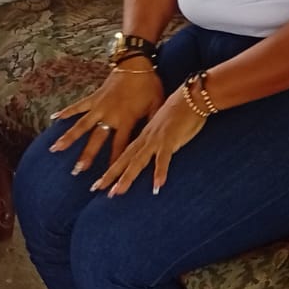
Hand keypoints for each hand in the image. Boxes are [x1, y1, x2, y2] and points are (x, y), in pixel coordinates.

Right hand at [49, 67, 165, 176]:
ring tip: (56, 149)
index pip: (119, 146)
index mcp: (127, 119)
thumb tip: (156, 141)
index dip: (114, 162)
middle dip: (86, 155)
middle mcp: (110, 115)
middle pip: (96, 139)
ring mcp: (99, 106)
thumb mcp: (156, 104)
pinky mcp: (94, 97)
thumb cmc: (149, 85)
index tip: (108, 176)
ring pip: (81, 125)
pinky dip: (66, 112)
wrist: (136, 63)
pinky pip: (78, 106)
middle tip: (77, 171)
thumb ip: (153, 123)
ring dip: (69, 137)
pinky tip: (53, 118)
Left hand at [91, 88, 207, 195]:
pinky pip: (163, 158)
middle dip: (111, 175)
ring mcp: (156, 139)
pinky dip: (160, 172)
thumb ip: (158, 137)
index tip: (101, 181)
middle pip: (125, 159)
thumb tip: (154, 149)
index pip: (125, 154)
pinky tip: (157, 186)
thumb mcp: (164, 125)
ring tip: (117, 192)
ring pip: (138, 161)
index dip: (113, 168)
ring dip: (127, 177)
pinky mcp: (170, 139)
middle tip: (97, 189)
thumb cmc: (181, 109)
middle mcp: (146, 138)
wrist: (191, 96)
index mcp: (144, 134)